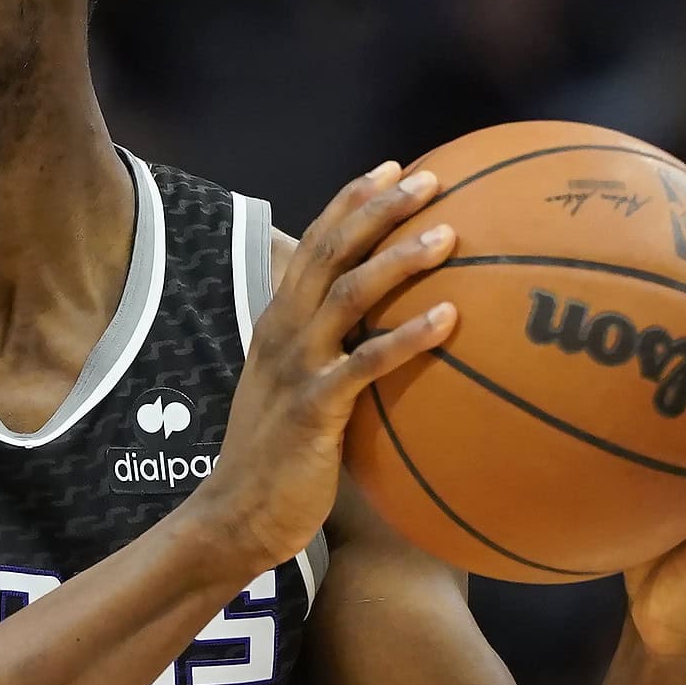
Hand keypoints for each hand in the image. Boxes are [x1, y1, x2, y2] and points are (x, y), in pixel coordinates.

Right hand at [187, 161, 459, 577]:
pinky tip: (450, 320)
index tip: (392, 169)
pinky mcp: (313, 409)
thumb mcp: (296, 392)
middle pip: (333, 252)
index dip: (351, 202)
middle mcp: (283, 333)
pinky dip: (408, 337)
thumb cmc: (277, 458)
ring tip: (447, 234)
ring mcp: (296, 368)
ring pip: (350, 294)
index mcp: (278, 323)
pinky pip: (366, 364)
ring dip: (400, 259)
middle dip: (379, 209)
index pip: (315, 244)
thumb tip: (382, 340)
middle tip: (427, 179)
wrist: (235, 515)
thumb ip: (329, 356)